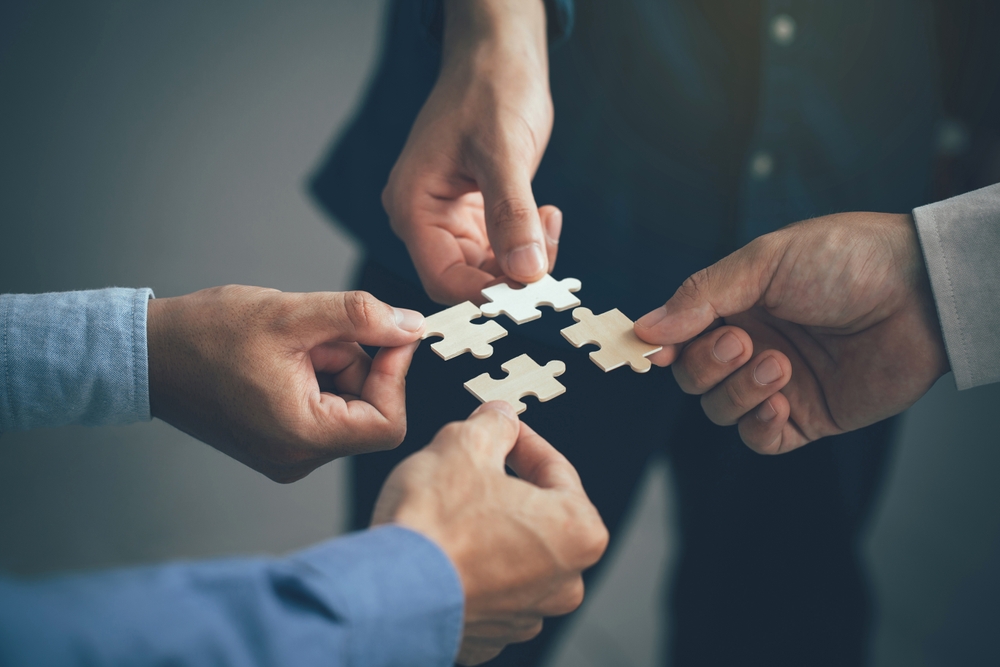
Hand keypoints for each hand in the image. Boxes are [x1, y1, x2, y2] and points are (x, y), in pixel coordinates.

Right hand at [147, 286, 423, 481]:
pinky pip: (325, 407)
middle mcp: (298, 457)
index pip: (388, 423)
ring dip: (335, 364)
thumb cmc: (207, 335)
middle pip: (370, 411)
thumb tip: (412, 325)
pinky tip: (284, 355)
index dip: (397, 374)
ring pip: (348, 405)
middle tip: (318, 332)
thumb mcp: (293, 314)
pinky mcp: (279, 441)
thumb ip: (361, 318)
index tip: (389, 332)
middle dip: (357, 362)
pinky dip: (319, 374)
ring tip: (291, 342)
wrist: (147, 354)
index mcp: (302, 437)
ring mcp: (288, 453)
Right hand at [372, 402, 608, 664]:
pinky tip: (439, 549)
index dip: (523, 441)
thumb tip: (500, 419)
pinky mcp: (486, 635)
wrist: (385, 591)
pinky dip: (465, 569)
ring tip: (447, 509)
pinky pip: (483, 590)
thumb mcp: (465, 444)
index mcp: (577, 532)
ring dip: (485, 530)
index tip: (504, 431)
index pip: (556, 469)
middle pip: (536, 515)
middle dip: (504, 488)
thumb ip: (494, 424)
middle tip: (472, 466)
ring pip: (510, 554)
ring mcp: (524, 614)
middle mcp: (563, 582)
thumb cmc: (433, 527)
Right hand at [382, 0, 561, 304]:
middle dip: (510, 278)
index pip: (443, 278)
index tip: (529, 294)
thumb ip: (512, 215)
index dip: (485, 294)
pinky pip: (499, 248)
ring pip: (486, 268)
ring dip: (524, 260)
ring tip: (549, 221)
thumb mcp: (503, 153)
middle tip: (551, 260)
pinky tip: (546, 215)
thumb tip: (527, 273)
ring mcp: (448, 217)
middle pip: (465, 279)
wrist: (497, 56)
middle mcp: (424, 219)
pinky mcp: (473, 213)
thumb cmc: (489, 89)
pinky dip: (526, 243)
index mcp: (413, 206)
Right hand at [634, 212, 949, 453]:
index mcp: (736, 306)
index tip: (651, 351)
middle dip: (706, 364)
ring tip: (779, 364)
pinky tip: (779, 401)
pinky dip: (758, 424)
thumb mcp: (764, 261)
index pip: (678, 335)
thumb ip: (702, 296)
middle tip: (742, 341)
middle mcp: (751, 346)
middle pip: (692, 377)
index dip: (659, 346)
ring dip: (738, 391)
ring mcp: (778, 384)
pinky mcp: (809, 416)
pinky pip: (760, 439)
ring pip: (721, 409)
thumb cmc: (844, 259)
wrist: (920, 291)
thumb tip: (645, 329)